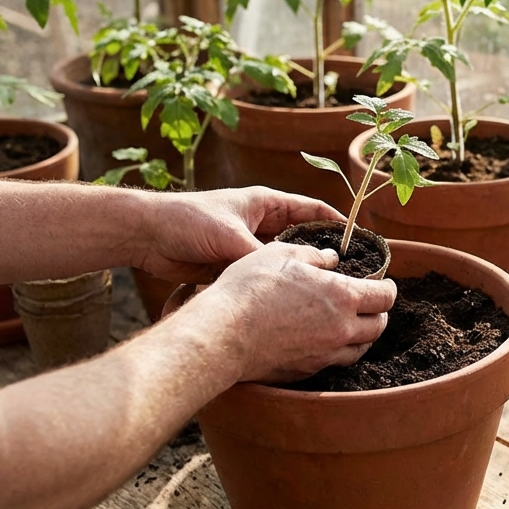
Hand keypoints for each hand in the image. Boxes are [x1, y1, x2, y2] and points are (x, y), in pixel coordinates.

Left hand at [133, 187, 343, 283]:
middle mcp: (261, 223)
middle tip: (348, 277)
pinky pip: (265, 278)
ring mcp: (248, 245)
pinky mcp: (235, 265)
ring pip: (285, 262)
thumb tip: (293, 278)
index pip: (313, 210)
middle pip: (303, 239)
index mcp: (266, 203)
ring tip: (326, 295)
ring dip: (301, 275)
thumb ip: (263, 258)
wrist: (148, 235)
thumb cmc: (189, 222)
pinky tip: (293, 305)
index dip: (338, 224)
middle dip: (324, 256)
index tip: (361, 242)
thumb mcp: (232, 238)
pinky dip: (277, 288)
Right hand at [181, 242, 396, 382]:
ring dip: (362, 335)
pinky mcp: (307, 371)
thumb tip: (331, 259)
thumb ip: (314, 256)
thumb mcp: (282, 255)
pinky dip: (338, 350)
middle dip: (379, 312)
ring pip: (360, 349)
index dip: (388, 288)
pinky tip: (324, 339)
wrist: (224, 333)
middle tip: (369, 303)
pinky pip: (334, 362)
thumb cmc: (251, 288)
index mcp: (342, 297)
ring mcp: (325, 354)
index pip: (384, 296)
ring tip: (351, 323)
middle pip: (378, 326)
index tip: (383, 283)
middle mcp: (341, 330)